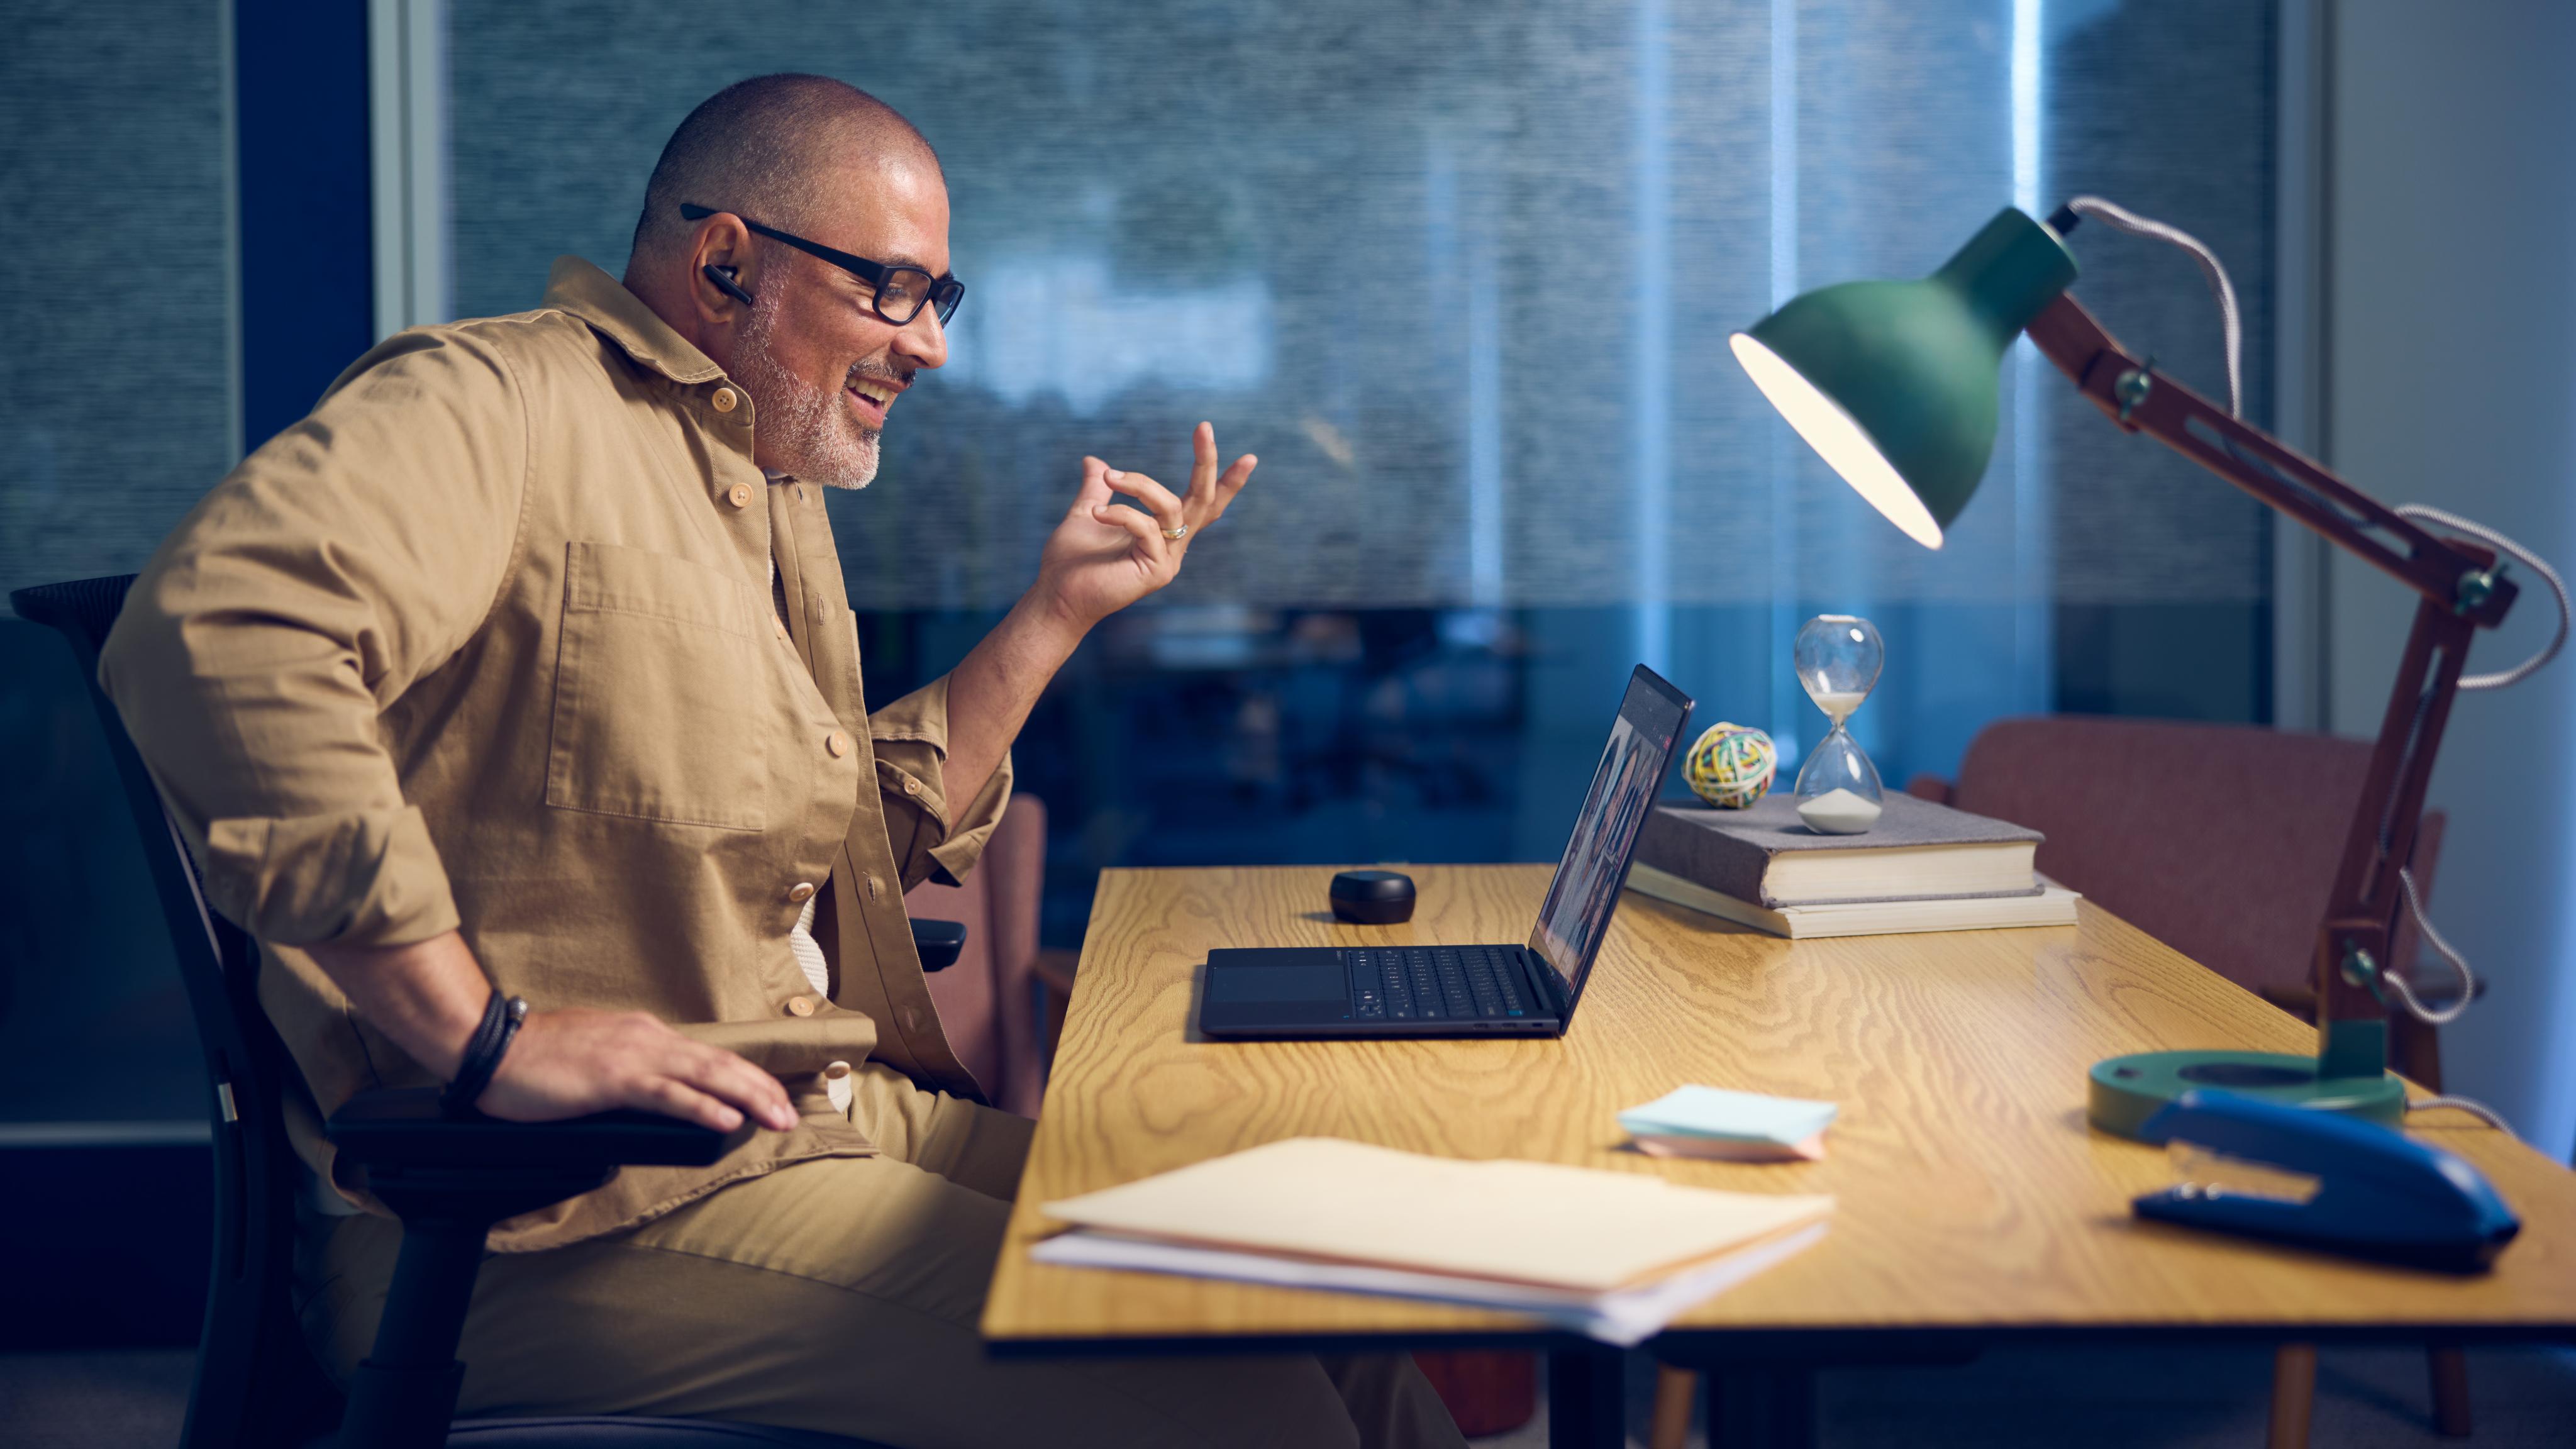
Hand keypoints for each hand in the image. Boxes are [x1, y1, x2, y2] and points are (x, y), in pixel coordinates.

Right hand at [475, 1008, 800, 1133]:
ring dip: (747, 1098)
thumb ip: (628, 1072)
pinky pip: (667, 1094)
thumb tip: (654, 1094)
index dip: (746, 1077)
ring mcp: (632, 1057)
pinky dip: (702, 1106)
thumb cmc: (536, 1060)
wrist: (493, 1048)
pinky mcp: (612, 1080)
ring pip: (705, 1076)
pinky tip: (726, 1119)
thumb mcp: (596, 1059)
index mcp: (644, 1035)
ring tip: (776, 1117)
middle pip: (719, 1064)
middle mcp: (647, 1039)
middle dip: (760, 1089)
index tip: (773, 1097)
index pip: (708, 1056)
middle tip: (790, 1114)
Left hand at [1033, 421, 1256, 629]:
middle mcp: (1173, 546)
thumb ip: (1097, 489)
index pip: (1202, 503)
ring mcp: (1169, 560)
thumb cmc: (1071, 562)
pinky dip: (1121, 513)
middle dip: (1206, 462)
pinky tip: (1096, 514)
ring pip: (1171, 506)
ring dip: (1139, 484)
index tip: (1249, 456)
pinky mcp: (1158, 572)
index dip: (1224, 480)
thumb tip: (1094, 461)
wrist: (1057, 597)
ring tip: (1109, 476)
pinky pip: (1147, 528)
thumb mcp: (1087, 512)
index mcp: (1164, 532)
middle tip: (1205, 427)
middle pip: (1204, 500)